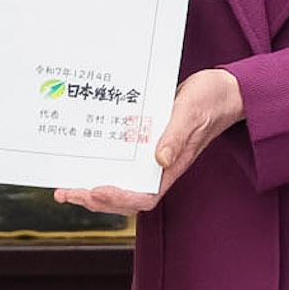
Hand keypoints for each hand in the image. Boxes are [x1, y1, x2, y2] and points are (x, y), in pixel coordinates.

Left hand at [55, 68, 241, 214]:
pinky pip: (122, 162)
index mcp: (172, 166)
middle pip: (125, 196)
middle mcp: (161, 167)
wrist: (223, 90)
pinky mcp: (148, 143)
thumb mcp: (191, 113)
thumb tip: (159, 160)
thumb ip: (176, 137)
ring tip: (66, 188)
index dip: (119, 199)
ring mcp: (154, 157)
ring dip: (92, 188)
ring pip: (120, 182)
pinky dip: (102, 165)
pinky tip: (84, 159)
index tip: (96, 190)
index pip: (144, 197)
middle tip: (66, 193)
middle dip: (94, 198)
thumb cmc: (211, 100)